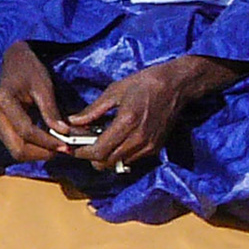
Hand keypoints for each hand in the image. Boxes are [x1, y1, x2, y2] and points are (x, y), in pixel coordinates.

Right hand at [0, 40, 75, 160]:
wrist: (15, 62)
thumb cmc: (29, 70)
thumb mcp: (43, 85)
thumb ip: (51, 111)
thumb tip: (65, 133)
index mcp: (4, 102)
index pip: (26, 131)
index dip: (47, 142)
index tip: (66, 145)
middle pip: (18, 149)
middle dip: (42, 154)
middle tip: (64, 150)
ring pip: (17, 152)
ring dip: (39, 154)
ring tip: (58, 146)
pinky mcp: (1, 128)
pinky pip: (17, 146)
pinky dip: (34, 149)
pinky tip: (49, 143)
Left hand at [70, 54, 239, 168]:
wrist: (175, 86)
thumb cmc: (144, 84)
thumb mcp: (114, 92)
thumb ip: (92, 110)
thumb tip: (73, 121)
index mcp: (126, 123)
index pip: (99, 151)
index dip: (82, 153)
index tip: (73, 149)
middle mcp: (138, 139)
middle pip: (107, 163)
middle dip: (91, 158)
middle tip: (83, 146)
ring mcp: (148, 146)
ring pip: (119, 164)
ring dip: (106, 158)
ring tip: (99, 143)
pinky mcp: (155, 148)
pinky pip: (131, 160)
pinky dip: (120, 155)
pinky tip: (116, 142)